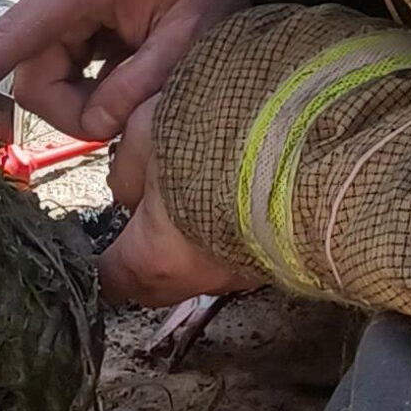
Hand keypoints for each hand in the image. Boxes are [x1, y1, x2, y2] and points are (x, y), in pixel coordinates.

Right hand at [0, 0, 247, 140]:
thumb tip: (98, 122)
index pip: (19, 31)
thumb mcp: (191, 36)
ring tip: (132, 85)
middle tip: (129, 114)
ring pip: (40, 86)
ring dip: (83, 103)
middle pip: (33, 80)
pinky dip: (81, 93)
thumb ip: (144, 80)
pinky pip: (49, 78)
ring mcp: (46, 10)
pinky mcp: (49, 27)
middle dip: (78, 110)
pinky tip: (115, 75)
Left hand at [100, 98, 265, 306]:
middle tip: (143, 203)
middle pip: (156, 275)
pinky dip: (229, 224)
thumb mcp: (149, 131)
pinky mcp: (283, 255)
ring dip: (190, 232)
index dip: (93, 263)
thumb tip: (128, 193)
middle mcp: (203, 278)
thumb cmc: (222, 138)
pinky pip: (241, 247)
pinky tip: (235, 184)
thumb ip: (127, 169)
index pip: (109, 279)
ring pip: (201, 260)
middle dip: (144, 246)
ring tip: (193, 181)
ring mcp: (248, 270)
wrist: (323, 141)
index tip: (88, 246)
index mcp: (156, 257)